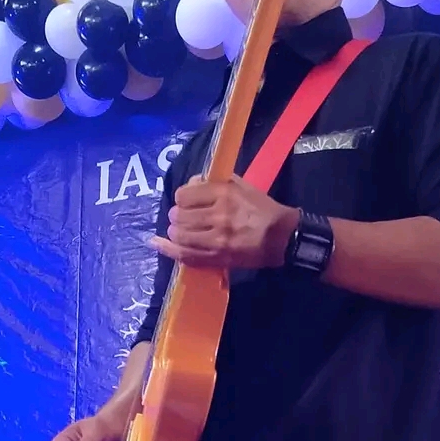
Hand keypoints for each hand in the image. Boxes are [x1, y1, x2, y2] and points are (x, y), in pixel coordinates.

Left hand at [158, 175, 298, 269]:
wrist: (283, 239)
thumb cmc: (264, 210)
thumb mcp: (243, 186)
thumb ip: (216, 182)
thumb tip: (191, 182)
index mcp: (224, 193)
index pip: (185, 194)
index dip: (182, 198)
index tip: (187, 201)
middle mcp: (218, 215)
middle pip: (179, 214)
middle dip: (177, 215)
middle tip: (183, 217)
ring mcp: (216, 239)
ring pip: (179, 234)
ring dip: (175, 231)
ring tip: (180, 231)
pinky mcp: (217, 258)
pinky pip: (185, 254)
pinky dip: (167, 249)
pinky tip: (157, 243)